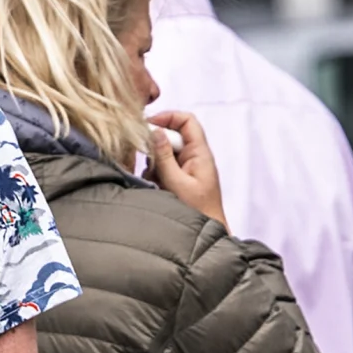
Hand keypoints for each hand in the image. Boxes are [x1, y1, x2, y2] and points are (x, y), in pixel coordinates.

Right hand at [145, 109, 225, 228]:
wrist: (207, 235)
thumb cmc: (198, 212)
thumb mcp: (177, 183)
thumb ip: (164, 157)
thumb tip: (156, 132)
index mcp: (200, 153)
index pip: (187, 121)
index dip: (168, 117)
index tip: (149, 124)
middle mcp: (195, 157)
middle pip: (173, 136)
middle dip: (156, 145)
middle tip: (145, 157)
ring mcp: (188, 168)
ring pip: (165, 152)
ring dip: (155, 163)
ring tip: (155, 180)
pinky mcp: (182, 178)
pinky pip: (164, 167)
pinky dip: (156, 174)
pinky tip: (156, 187)